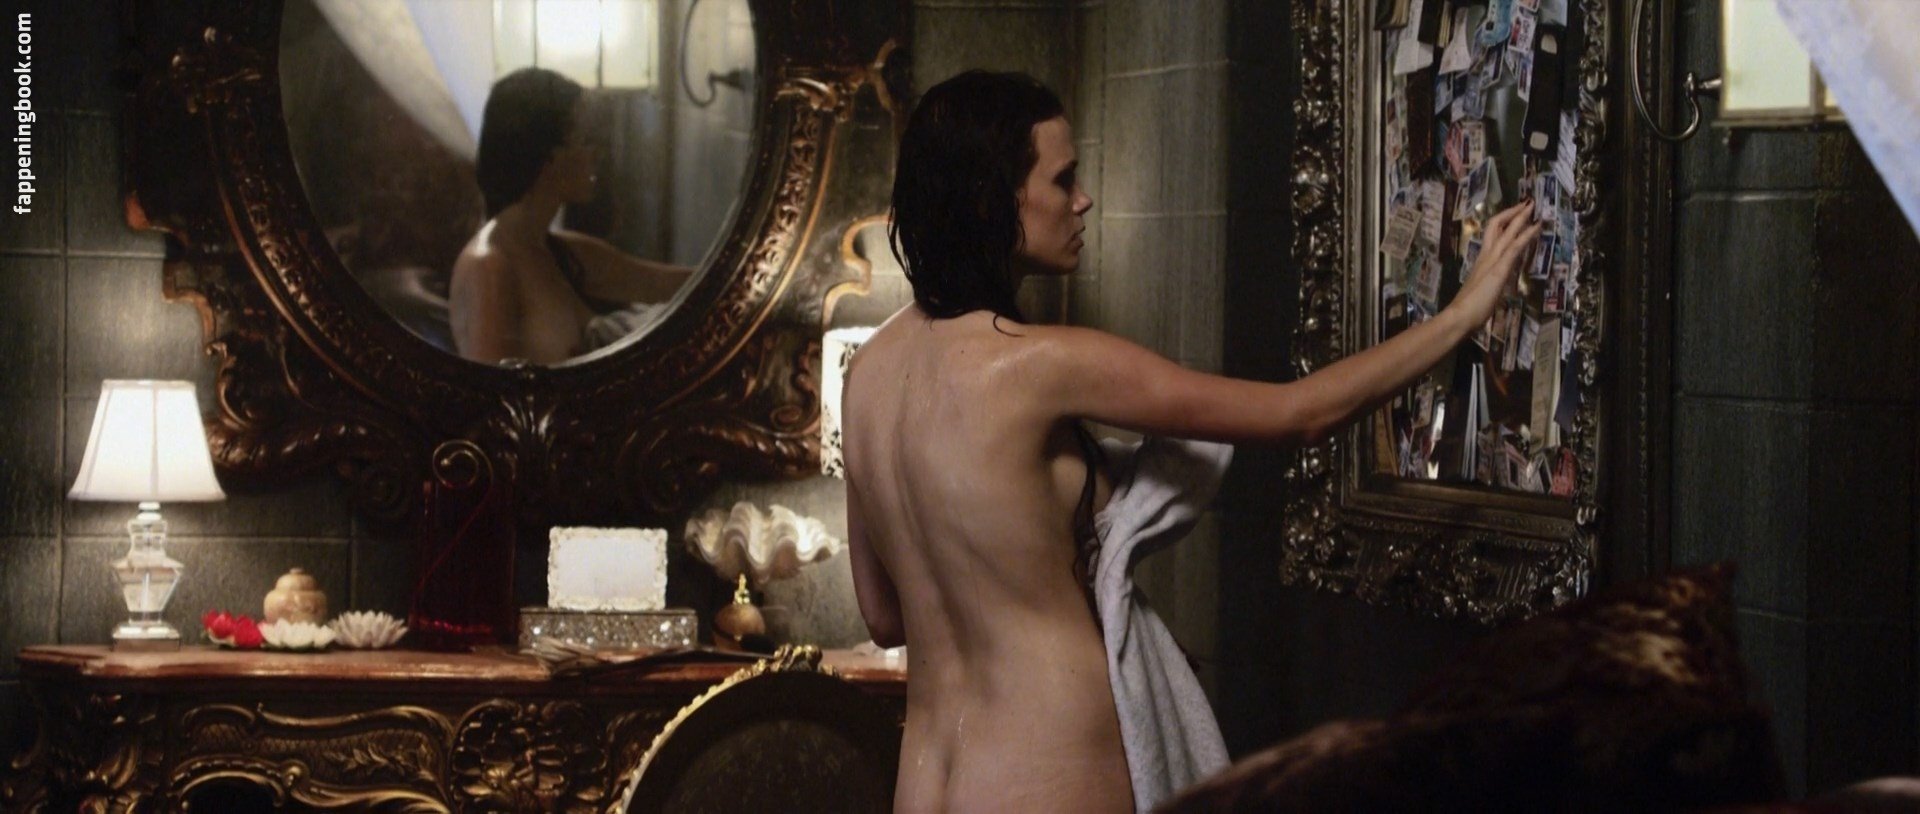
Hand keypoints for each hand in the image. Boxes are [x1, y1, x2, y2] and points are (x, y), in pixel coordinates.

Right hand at [1446, 202, 1541, 330]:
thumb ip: (1489, 284)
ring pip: (1507, 232)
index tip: (1515, 214)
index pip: (1492, 235)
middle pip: (1497, 226)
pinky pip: (1514, 247)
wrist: (1459, 316)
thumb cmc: (1467, 309)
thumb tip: (1496, 283)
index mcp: (1482, 261)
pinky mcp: (1499, 268)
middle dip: (1512, 213)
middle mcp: (1486, 256)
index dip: (1504, 223)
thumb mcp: (1482, 291)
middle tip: (1527, 202)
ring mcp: (1493, 260)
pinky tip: (1536, 227)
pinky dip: (1526, 235)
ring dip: (1521, 218)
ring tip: (1533, 206)